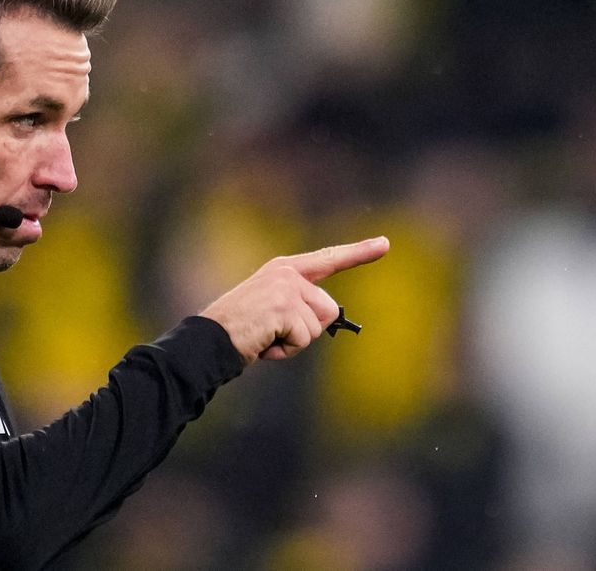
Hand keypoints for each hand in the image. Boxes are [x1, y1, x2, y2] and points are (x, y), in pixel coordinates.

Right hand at [199, 237, 388, 365]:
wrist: (209, 339)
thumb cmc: (240, 330)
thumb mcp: (272, 308)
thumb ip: (300, 305)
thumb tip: (332, 315)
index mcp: (284, 269)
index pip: (328, 259)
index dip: (359, 252)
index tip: (385, 244)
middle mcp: (287, 273)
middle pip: (328, 310)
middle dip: (306, 330)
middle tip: (273, 332)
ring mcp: (285, 288)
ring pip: (316, 327)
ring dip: (294, 342)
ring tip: (265, 337)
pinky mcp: (283, 307)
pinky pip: (303, 339)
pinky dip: (285, 350)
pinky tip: (263, 343)